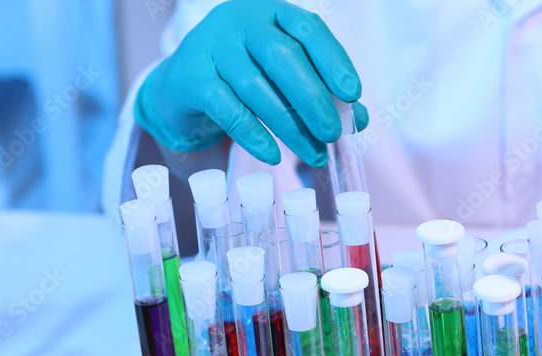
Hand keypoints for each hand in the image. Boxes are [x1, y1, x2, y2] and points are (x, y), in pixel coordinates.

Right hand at [134, 0, 367, 166]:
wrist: (184, 85)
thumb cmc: (246, 77)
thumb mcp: (284, 77)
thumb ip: (322, 91)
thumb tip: (358, 120)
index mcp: (271, 12)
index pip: (308, 29)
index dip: (333, 61)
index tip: (353, 94)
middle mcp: (239, 20)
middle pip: (282, 57)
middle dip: (312, 98)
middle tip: (332, 133)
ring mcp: (210, 45)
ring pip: (256, 86)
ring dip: (289, 126)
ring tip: (313, 154)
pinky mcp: (190, 77)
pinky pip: (228, 109)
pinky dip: (254, 135)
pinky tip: (273, 155)